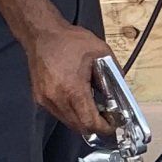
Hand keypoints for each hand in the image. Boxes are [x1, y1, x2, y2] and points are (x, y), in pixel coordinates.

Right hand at [26, 21, 111, 135]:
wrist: (41, 34)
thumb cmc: (70, 40)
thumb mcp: (101, 53)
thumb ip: (114, 75)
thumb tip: (122, 94)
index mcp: (72, 89)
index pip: (89, 122)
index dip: (104, 127)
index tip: (113, 124)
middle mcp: (56, 98)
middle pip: (79, 127)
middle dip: (95, 125)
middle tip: (106, 117)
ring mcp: (46, 100)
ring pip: (68, 122)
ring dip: (82, 120)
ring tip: (93, 108)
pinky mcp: (39, 98)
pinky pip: (59, 113)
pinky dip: (71, 113)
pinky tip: (78, 100)